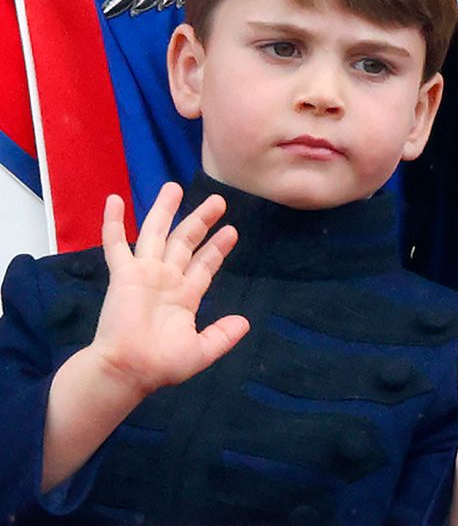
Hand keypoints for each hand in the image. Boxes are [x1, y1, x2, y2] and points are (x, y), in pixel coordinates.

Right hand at [90, 182, 248, 396]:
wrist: (131, 370)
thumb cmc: (162, 364)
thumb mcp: (201, 350)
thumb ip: (222, 336)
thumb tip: (245, 323)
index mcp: (185, 296)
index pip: (204, 264)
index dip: (217, 247)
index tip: (232, 230)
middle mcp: (166, 280)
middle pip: (185, 241)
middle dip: (200, 220)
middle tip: (218, 200)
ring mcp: (144, 274)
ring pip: (155, 233)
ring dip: (164, 210)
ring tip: (174, 186)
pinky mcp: (123, 275)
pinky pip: (116, 244)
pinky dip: (114, 222)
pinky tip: (115, 200)